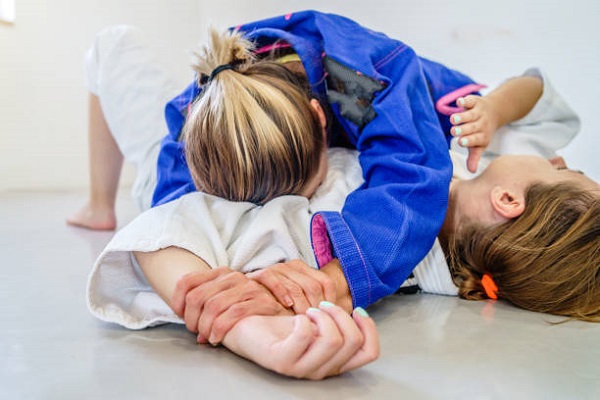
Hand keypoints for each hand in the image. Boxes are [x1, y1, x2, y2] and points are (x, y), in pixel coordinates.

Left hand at [171, 266, 291, 344]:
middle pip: (196, 297)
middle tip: (196, 332)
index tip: (180, 316)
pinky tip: (217, 338)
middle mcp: (232, 277)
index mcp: (220, 273)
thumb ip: (205, 303)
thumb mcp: (224, 298)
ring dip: (205, 327)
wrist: (282, 309)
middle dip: (191, 320)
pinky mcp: (261, 301)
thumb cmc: (248, 307)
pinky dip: (220, 329)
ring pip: (213, 306)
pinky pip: (234, 314)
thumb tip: (187, 321)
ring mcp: (247, 288)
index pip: (186, 282)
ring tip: (207, 337)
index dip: (177, 302)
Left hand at [224, 302, 379, 379]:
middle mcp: (321, 370)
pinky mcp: (281, 361)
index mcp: (334, 362)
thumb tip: (360, 313)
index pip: (369, 353)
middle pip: (352, 341)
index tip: (356, 309)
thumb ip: (339, 324)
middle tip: (322, 305)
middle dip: (340, 313)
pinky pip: (305, 336)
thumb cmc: (282, 323)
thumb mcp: (318, 322)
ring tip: (309, 310)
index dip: (369, 327)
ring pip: (334, 340)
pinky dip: (304, 320)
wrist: (248, 325)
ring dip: (324, 315)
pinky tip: (297, 317)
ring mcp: (301, 369)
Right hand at [246, 259, 336, 313]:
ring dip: (300, 304)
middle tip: (316, 325)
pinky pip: (272, 278)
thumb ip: (319, 309)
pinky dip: (281, 291)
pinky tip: (285, 304)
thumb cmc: (278, 311)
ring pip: (295, 285)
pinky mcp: (260, 274)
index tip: (328, 320)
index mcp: (306, 271)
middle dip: (315, 308)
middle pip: (312, 286)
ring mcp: (277, 269)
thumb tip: (342, 317)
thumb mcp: (302, 307)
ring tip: (302, 320)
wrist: (244, 305)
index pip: (325, 282)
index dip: (329, 301)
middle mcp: (292, 267)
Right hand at [450, 95, 499, 172]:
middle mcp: (481, 124)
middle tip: (454, 131)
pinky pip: (471, 100)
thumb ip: (474, 157)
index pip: (476, 139)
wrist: (495, 112)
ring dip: (462, 116)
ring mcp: (479, 112)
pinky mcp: (475, 101)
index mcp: (482, 136)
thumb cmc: (482, 132)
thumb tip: (472, 171)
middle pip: (472, 127)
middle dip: (463, 129)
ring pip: (471, 114)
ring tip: (453, 119)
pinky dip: (465, 101)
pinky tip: (459, 102)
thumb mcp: (479, 145)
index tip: (462, 142)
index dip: (469, 140)